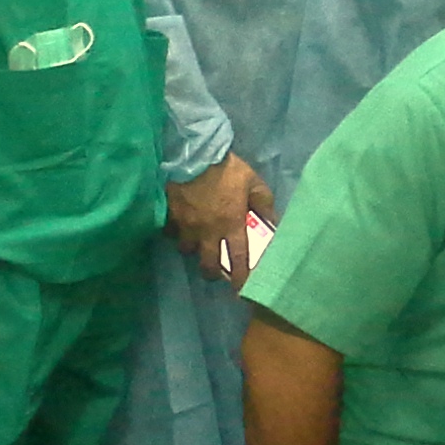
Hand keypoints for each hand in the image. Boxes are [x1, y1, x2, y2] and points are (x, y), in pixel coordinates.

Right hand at [166, 152, 274, 285]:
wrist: (195, 154)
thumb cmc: (227, 170)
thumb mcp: (254, 183)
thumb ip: (265, 204)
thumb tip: (273, 222)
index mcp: (231, 224)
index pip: (238, 258)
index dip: (240, 277)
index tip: (241, 289)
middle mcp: (208, 231)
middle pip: (207, 263)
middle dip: (211, 272)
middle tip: (214, 271)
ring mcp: (187, 225)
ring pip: (187, 250)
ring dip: (193, 250)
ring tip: (197, 244)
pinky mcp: (171, 215)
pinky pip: (170, 232)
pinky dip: (175, 233)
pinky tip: (180, 227)